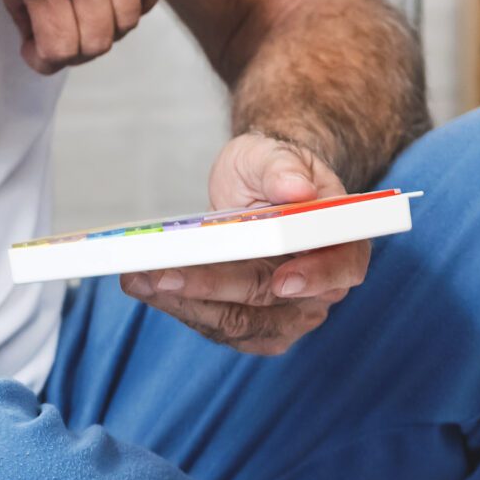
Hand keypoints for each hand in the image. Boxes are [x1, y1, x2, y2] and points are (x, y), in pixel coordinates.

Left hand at [119, 133, 369, 355]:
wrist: (260, 188)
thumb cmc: (272, 170)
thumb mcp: (273, 154)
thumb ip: (282, 168)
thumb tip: (294, 190)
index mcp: (340, 241)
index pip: (341, 267)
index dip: (314, 278)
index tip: (279, 282)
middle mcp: (319, 285)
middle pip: (272, 303)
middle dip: (215, 290)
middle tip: (164, 274)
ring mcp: (286, 312)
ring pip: (240, 323)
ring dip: (186, 304)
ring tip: (138, 279)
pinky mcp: (251, 323)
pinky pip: (218, 326)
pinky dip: (180, 308)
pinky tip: (145, 287)